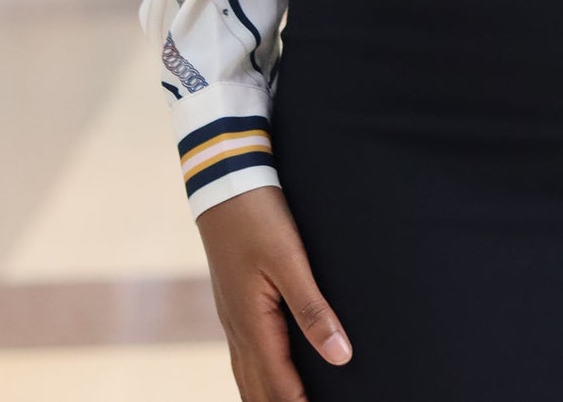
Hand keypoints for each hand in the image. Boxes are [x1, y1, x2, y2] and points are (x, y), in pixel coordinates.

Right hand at [197, 185, 351, 400]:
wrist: (223, 182)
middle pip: (258, 390)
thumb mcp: (289, 259)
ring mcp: (231, 318)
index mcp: (253, 324)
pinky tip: (265, 377)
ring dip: (266, 398)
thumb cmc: (258, 216)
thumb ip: (312, 309)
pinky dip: (255, 379)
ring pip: (246, 377)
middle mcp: (238, 328)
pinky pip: (242, 357)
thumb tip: (339, 355)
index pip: (280, 385)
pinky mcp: (232, 304)